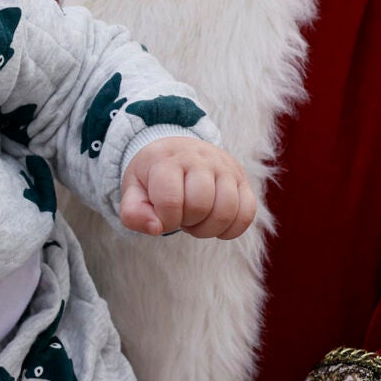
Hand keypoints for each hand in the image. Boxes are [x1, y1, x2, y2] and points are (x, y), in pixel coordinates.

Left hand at [120, 136, 257, 239]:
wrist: (175, 151)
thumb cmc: (153, 177)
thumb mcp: (133, 191)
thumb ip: (133, 213)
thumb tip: (156, 228)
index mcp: (168, 160)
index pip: (171, 201)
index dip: (166, 220)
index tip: (163, 216)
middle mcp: (199, 158)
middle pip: (201, 206)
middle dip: (188, 223)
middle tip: (181, 216)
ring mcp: (225, 166)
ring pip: (227, 211)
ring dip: (209, 228)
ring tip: (197, 218)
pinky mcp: (242, 177)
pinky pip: (247, 213)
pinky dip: (232, 229)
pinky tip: (216, 224)